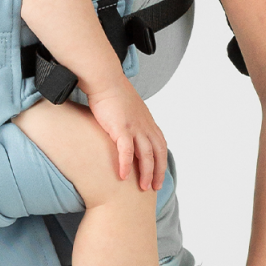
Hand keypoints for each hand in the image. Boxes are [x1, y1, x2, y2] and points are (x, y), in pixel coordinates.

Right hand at [85, 75, 167, 189]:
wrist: (105, 78)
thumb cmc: (112, 90)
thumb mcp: (128, 106)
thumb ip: (131, 118)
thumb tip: (127, 126)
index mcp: (147, 120)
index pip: (160, 144)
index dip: (161, 161)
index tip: (159, 174)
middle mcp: (144, 124)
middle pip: (158, 153)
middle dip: (158, 172)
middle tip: (155, 187)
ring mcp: (134, 127)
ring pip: (146, 155)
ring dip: (146, 173)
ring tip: (143, 187)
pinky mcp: (121, 128)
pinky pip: (126, 152)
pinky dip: (126, 165)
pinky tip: (123, 177)